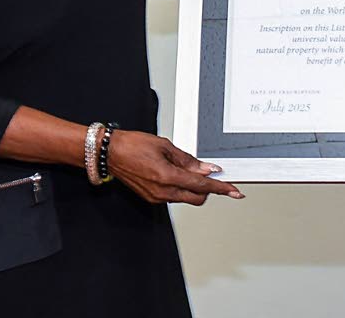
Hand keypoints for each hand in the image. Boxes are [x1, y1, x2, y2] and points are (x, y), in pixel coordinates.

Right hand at [108, 130, 243, 205]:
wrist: (110, 152)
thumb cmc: (133, 145)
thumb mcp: (165, 146)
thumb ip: (187, 159)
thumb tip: (206, 168)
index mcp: (168, 177)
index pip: (203, 186)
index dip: (221, 188)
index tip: (234, 191)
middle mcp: (163, 191)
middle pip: (197, 198)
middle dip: (208, 190)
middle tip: (211, 175)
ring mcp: (156, 197)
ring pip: (186, 198)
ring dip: (193, 188)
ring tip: (188, 169)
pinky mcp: (151, 197)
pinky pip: (173, 196)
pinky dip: (181, 187)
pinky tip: (176, 174)